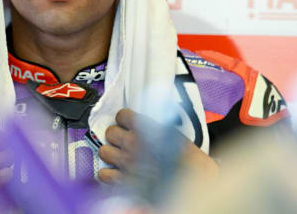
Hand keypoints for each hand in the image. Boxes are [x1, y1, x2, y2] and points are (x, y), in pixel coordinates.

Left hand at [98, 108, 217, 184]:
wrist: (192, 179)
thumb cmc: (186, 157)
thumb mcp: (172, 132)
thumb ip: (153, 126)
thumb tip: (143, 122)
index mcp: (145, 128)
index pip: (121, 115)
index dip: (124, 119)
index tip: (128, 124)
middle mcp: (133, 143)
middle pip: (110, 132)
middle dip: (116, 136)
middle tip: (123, 140)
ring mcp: (127, 162)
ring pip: (103, 151)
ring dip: (110, 153)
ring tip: (119, 155)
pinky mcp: (124, 181)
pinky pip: (103, 175)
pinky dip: (108, 174)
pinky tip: (116, 172)